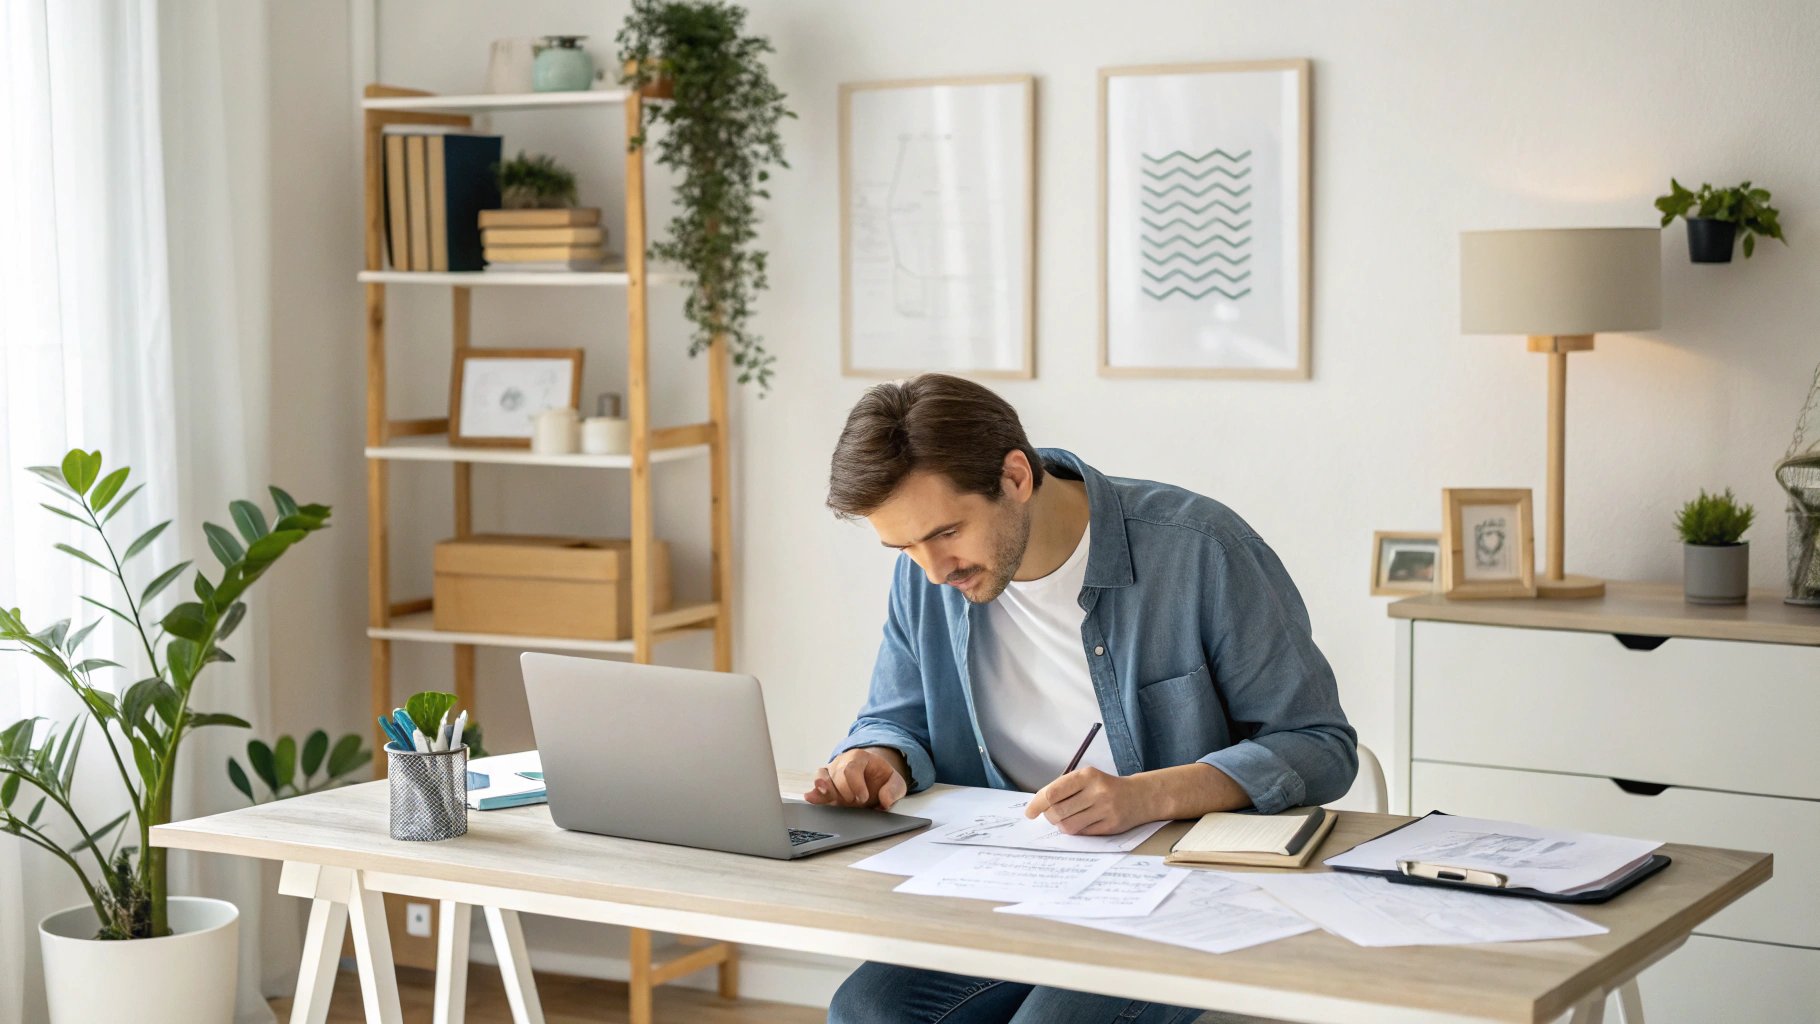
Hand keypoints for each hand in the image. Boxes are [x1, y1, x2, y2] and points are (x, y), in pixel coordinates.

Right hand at [804, 746, 906, 809]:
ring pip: (823, 778)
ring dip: (826, 790)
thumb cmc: (882, 779)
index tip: (863, 797)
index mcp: (860, 757)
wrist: (874, 780)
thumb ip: (894, 789)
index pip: (851, 768)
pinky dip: (814, 793)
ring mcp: (832, 772)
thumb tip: (885, 800)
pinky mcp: (826, 785)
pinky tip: (811, 797)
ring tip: (828, 795)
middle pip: (836, 774)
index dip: (855, 784)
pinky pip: (817, 786)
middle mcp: (842, 761)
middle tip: (854, 801)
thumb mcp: (896, 782)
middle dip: (844, 790)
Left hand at [1025, 767, 1154, 834]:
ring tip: (1065, 820)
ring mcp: (1105, 810)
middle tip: (1051, 816)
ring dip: (1061, 825)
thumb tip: (1037, 806)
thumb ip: (1064, 789)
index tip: (1030, 813)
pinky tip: (1080, 823)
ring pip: (1068, 826)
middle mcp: (1097, 791)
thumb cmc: (1105, 787)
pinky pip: (1082, 833)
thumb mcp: (1087, 779)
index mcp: (1087, 776)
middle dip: (1049, 816)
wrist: (1139, 796)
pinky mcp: (1110, 826)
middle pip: (1057, 812)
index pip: (1052, 793)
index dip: (1037, 804)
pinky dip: (1076, 831)